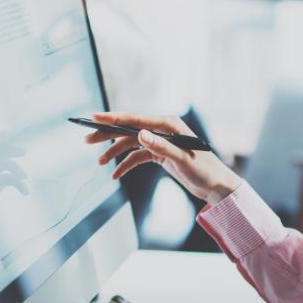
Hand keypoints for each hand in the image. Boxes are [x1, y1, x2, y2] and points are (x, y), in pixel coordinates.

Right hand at [86, 112, 241, 204]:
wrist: (215, 185)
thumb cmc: (204, 170)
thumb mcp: (183, 159)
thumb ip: (161, 147)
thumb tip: (140, 134)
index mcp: (169, 124)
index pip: (136, 119)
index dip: (114, 118)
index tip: (95, 117)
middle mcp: (163, 129)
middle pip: (129, 129)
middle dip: (108, 134)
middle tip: (87, 139)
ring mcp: (160, 141)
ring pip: (131, 143)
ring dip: (114, 152)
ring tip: (99, 162)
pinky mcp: (160, 154)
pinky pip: (138, 156)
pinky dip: (126, 164)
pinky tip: (116, 175)